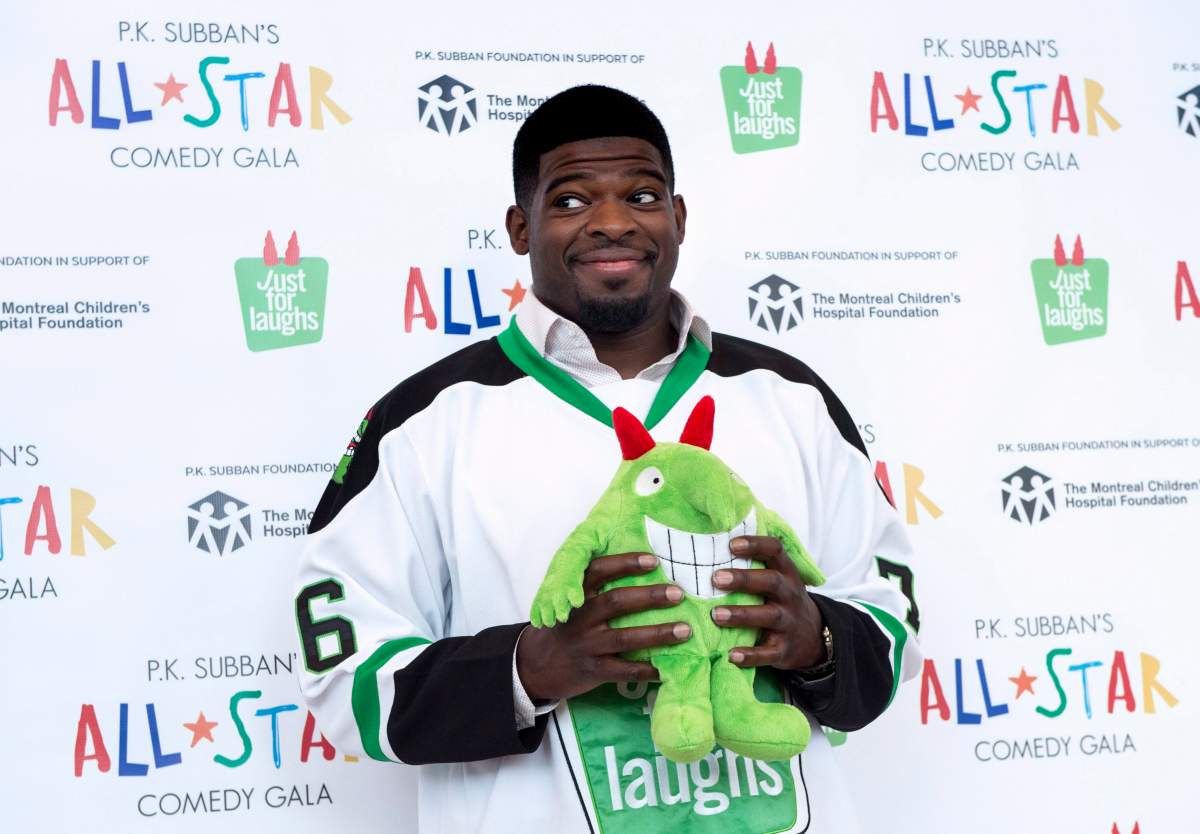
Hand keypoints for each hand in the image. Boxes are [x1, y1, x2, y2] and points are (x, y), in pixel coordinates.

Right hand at [518, 553, 689, 700]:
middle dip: (650, 596)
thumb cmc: (566, 626)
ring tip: (685, 630)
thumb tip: (647, 567)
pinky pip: (625, 670)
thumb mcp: (573, 601)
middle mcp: (581, 617)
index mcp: (577, 595)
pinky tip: (668, 667)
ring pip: (625, 637)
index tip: (653, 560)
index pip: (599, 571)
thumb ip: (597, 587)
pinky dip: (648, 669)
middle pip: (617, 602)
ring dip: (658, 633)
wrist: (536, 665)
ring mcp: (587, 646)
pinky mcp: (593, 671)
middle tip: (678, 593)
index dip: (626, 563)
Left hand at [710, 536, 826, 671]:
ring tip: (716, 615)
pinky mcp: (785, 650)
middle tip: (716, 578)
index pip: (775, 551)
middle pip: (771, 582)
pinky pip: (769, 654)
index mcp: (786, 573)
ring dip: (742, 615)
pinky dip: (751, 655)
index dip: (755, 545)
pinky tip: (732, 655)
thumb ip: (754, 565)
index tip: (731, 544)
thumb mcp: (778, 579)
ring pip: (769, 616)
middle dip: (744, 579)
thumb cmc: (781, 600)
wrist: (814, 637)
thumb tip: (711, 544)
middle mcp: (790, 595)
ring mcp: (789, 623)